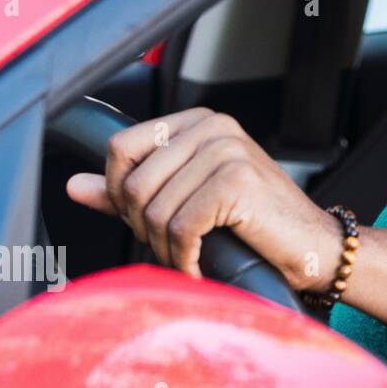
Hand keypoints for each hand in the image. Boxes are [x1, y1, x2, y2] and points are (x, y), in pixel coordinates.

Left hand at [65, 108, 341, 290]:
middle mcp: (214, 127)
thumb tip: (75, 186)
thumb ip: (132, 191)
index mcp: (199, 122)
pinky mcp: (237, 180)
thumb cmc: (254, 227)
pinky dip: (184, 257)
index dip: (122, 194)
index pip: (121, 148)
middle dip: (145, 228)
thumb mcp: (186, 200)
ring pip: (155, 209)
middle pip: (134, 183)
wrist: (312, 248)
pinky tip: (201, 265)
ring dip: (167, 248)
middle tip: (176, 246)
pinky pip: (180, 225)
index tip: (150, 221)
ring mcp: (227, 150)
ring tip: (192, 257)